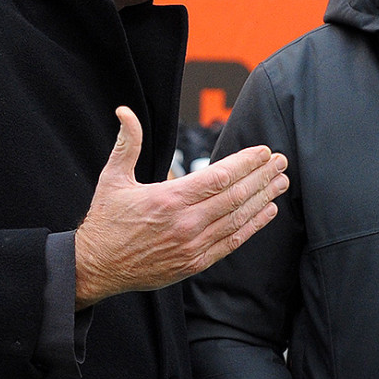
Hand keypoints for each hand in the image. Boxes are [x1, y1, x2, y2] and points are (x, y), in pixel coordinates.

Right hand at [73, 106, 288, 308]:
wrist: (97, 267)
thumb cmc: (106, 220)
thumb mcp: (112, 178)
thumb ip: (127, 143)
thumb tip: (124, 111)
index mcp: (168, 199)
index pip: (219, 177)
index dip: (246, 163)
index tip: (263, 152)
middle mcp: (185, 223)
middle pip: (235, 196)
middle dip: (262, 177)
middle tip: (281, 162)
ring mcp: (192, 245)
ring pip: (238, 219)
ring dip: (263, 199)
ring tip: (281, 183)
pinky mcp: (195, 263)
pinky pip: (231, 242)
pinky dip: (252, 226)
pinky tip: (266, 212)